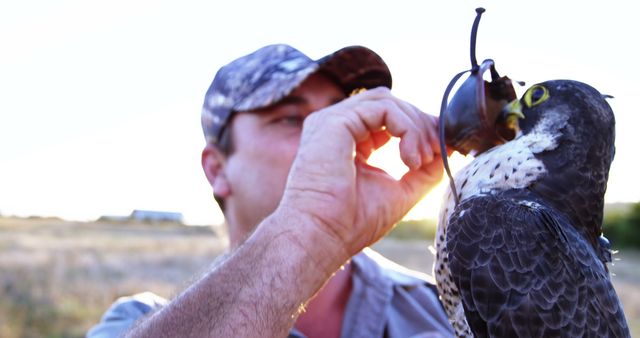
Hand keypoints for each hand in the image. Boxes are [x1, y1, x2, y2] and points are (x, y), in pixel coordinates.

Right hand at [279, 87, 443, 259]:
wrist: (322, 237)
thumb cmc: (350, 223)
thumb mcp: (399, 191)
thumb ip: (423, 169)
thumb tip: (447, 150)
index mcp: (346, 139)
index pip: (387, 116)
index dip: (417, 128)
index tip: (437, 152)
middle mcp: (336, 125)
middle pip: (390, 103)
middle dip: (420, 125)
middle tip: (432, 156)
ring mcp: (332, 120)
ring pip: (388, 101)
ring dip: (415, 126)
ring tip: (419, 160)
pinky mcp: (335, 122)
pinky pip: (383, 108)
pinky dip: (406, 128)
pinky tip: (409, 158)